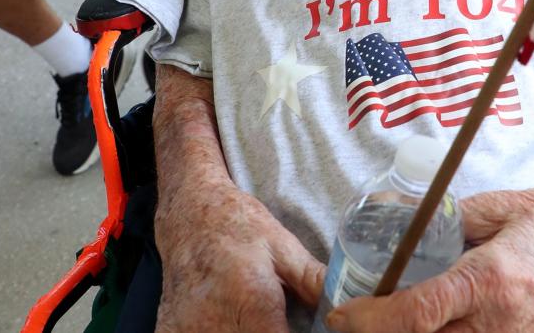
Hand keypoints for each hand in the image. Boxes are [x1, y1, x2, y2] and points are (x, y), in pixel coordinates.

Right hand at [155, 179, 324, 332]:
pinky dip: (219, 332)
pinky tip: (226, 320)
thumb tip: (343, 305)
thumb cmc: (240, 226)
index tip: (302, 331)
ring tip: (250, 317)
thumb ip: (313, 282)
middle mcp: (216, 325)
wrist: (190, 212)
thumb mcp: (283, 247)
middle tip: (277, 319)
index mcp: (253, 303)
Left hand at [325, 185, 533, 332]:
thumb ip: (447, 220)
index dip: (371, 320)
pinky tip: (426, 325)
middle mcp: (497, 323)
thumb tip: (402, 222)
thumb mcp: (494, 208)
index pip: (417, 314)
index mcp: (487, 281)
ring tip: (386, 321)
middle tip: (353, 322)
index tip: (342, 315)